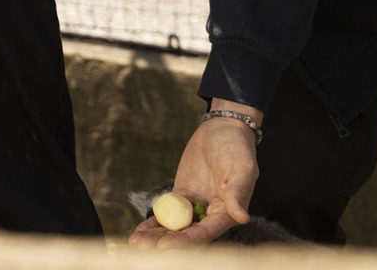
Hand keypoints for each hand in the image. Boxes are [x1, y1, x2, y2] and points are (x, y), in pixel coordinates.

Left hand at [128, 102, 261, 248]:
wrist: (222, 130)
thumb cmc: (237, 149)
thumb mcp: (242, 168)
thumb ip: (238, 193)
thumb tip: (240, 217)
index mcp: (227, 213)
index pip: (205, 232)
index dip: (186, 240)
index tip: (165, 245)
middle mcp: (211, 215)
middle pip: (186, 234)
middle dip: (164, 241)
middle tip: (141, 247)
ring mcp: (194, 206)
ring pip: (174, 226)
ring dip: (155, 235)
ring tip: (135, 243)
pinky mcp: (181, 196)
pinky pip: (167, 213)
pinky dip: (154, 222)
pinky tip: (139, 232)